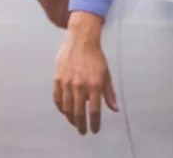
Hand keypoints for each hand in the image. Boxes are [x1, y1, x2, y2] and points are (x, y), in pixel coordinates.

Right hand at [53, 12, 117, 134]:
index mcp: (94, 85)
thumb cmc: (96, 56)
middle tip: (82, 131)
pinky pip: (57, 99)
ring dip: (71, 118)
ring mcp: (67, 83)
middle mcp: (80, 86)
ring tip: (75, 122)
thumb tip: (115, 108)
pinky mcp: (57, 79)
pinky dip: (61, 108)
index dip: (94, 124)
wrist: (81, 39)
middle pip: (79, 113)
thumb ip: (109, 93)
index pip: (94, 111)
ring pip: (66, 108)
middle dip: (81, 125)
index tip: (94, 130)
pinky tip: (65, 111)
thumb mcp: (106, 74)